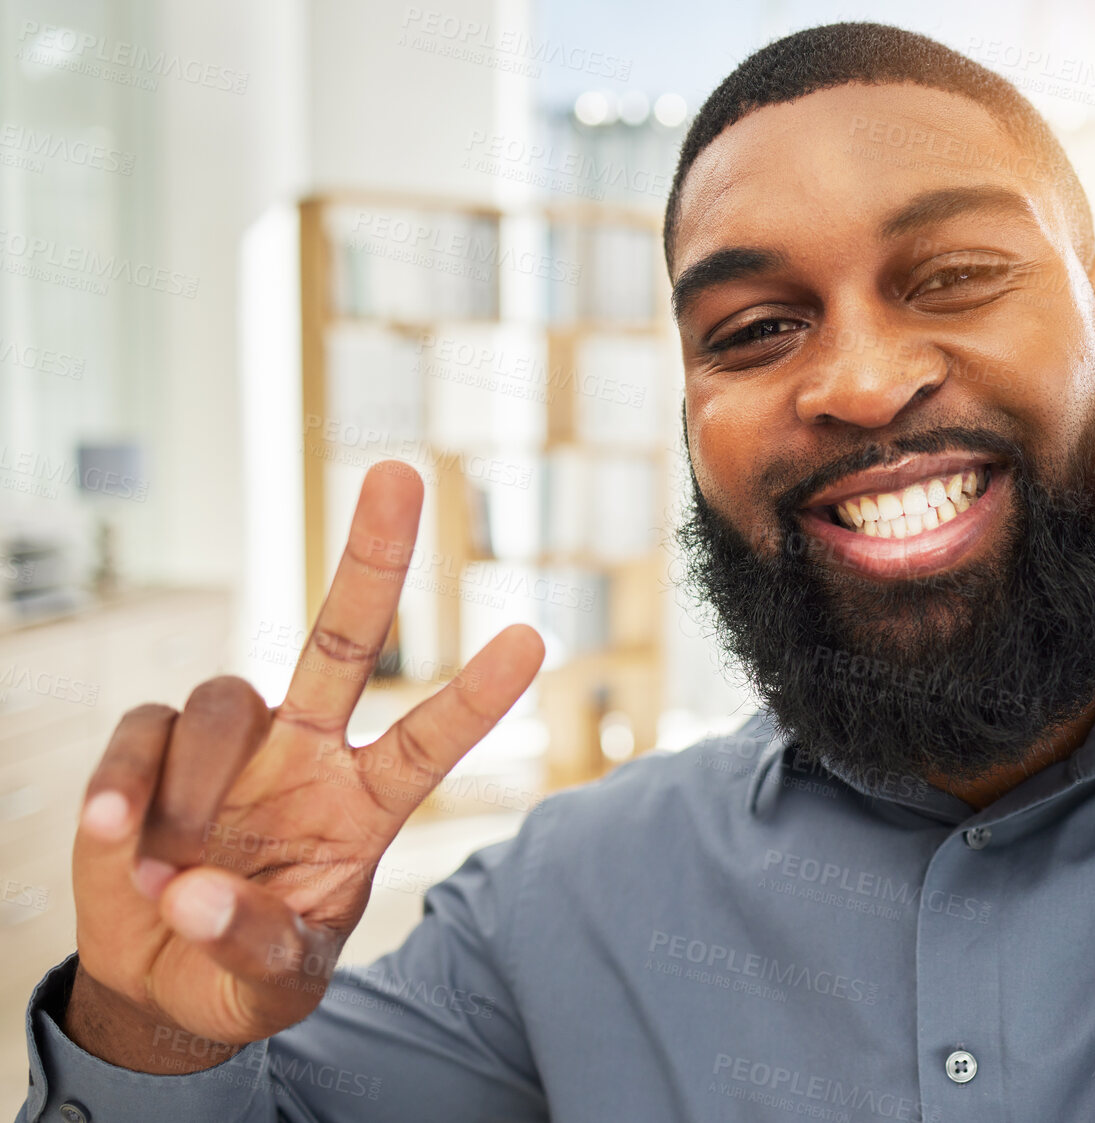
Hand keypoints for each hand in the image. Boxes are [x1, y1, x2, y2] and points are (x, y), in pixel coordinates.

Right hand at [64, 459, 543, 1069]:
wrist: (165, 980)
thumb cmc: (246, 966)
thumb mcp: (272, 984)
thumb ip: (250, 946)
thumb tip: (194, 892)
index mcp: (364, 804)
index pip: (430, 740)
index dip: (477, 695)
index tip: (533, 641)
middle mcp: (306, 754)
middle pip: (346, 639)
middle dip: (373, 557)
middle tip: (403, 472)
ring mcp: (231, 747)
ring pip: (226, 696)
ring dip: (201, 774)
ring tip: (172, 854)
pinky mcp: (150, 750)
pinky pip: (142, 732)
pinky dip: (124, 781)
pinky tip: (119, 835)